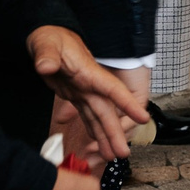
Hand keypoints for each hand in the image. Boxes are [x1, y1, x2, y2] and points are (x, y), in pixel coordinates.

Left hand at [26, 26, 145, 161]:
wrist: (46, 33)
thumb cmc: (50, 35)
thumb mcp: (47, 44)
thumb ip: (47, 55)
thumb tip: (45, 66)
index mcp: (89, 73)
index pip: (113, 90)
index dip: (128, 104)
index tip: (143, 118)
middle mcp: (91, 83)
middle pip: (107, 111)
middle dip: (116, 133)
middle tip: (123, 155)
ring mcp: (83, 89)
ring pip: (98, 117)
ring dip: (104, 136)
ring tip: (111, 156)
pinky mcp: (74, 93)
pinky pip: (86, 114)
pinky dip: (91, 129)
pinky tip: (95, 142)